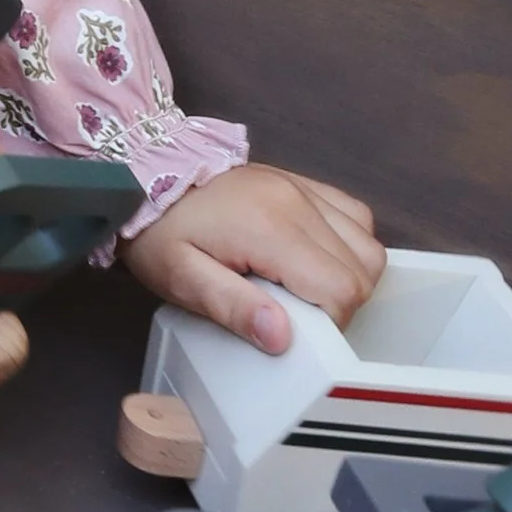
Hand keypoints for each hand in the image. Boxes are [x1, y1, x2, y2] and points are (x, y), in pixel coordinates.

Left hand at [124, 164, 384, 355]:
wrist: (144, 174)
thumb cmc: (159, 231)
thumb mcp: (181, 278)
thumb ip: (233, 308)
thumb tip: (282, 338)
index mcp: (271, 228)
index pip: (342, 290)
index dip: (331, 323)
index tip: (297, 330)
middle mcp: (297, 202)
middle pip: (362, 269)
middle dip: (341, 303)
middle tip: (297, 313)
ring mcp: (302, 187)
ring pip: (367, 243)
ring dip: (350, 275)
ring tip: (305, 289)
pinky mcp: (301, 182)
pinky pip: (354, 215)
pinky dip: (348, 244)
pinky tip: (314, 259)